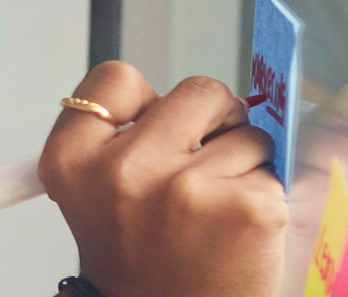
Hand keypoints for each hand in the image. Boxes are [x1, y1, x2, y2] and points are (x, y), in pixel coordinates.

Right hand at [39, 62, 287, 296]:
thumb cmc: (142, 267)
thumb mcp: (99, 198)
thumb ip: (126, 139)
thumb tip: (194, 99)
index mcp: (74, 163)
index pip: (115, 80)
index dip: (146, 101)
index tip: (157, 127)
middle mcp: (125, 170)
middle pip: (198, 90)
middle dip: (215, 121)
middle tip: (203, 170)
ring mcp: (187, 189)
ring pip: (248, 132)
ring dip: (245, 164)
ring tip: (217, 214)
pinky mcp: (247, 209)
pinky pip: (274, 172)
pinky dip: (266, 197)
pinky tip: (240, 233)